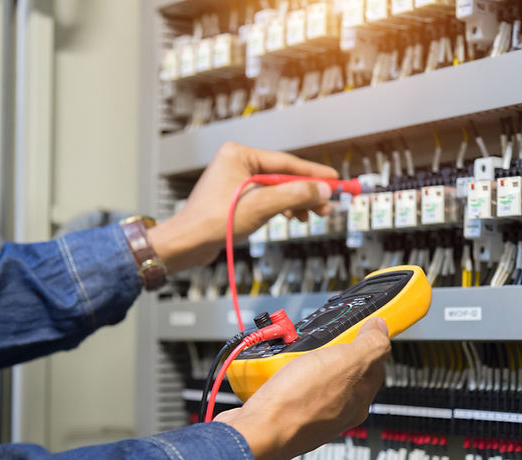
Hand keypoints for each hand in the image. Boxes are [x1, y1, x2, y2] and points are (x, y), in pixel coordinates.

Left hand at [147, 142, 337, 273]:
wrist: (187, 243)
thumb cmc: (212, 222)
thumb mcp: (261, 206)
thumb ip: (295, 194)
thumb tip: (322, 190)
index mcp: (239, 155)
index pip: (286, 162)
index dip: (314, 173)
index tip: (334, 179)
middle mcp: (237, 163)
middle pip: (284, 176)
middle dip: (306, 192)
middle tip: (326, 205)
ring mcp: (236, 180)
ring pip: (277, 189)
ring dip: (296, 202)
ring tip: (311, 216)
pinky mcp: (235, 197)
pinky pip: (266, 198)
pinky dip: (281, 208)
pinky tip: (291, 216)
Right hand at [215, 318, 390, 459]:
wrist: (255, 432)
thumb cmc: (298, 404)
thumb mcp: (345, 362)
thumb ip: (370, 345)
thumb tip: (382, 329)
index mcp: (358, 400)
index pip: (375, 364)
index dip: (368, 340)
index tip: (359, 325)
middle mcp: (337, 411)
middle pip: (342, 369)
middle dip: (330, 349)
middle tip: (319, 340)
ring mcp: (311, 414)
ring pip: (314, 377)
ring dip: (304, 360)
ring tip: (294, 354)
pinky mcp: (286, 414)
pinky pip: (290, 387)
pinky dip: (284, 374)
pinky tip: (277, 371)